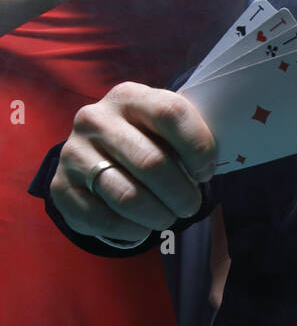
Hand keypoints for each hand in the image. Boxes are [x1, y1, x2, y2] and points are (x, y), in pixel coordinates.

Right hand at [51, 82, 216, 242]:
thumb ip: (186, 137)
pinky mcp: (60, 187)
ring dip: (158, 215)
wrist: (96, 156)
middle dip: (181, 193)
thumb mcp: (164, 128)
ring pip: (127, 196)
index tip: (206, 172)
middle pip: (152, 162)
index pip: (171, 114)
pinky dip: (131, 229)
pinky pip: (102, 218)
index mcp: (128, 96)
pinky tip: (142, 227)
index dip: (198, 148)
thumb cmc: (146, 140)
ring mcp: (73, 152)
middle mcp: (95, 119)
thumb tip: (206, 169)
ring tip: (169, 218)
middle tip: (191, 205)